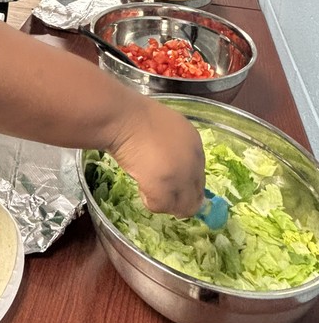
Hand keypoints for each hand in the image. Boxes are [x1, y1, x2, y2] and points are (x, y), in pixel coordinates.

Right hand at [109, 98, 204, 217]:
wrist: (123, 117)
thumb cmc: (135, 116)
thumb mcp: (162, 127)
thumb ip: (172, 146)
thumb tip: (167, 164)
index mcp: (194, 143)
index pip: (198, 174)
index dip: (185, 183)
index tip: (171, 186)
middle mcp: (193, 161)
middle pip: (195, 194)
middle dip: (179, 199)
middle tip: (160, 195)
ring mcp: (181, 175)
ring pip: (183, 207)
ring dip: (165, 202)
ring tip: (146, 189)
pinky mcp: (165, 187)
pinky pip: (161, 206)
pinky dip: (149, 201)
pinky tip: (140, 187)